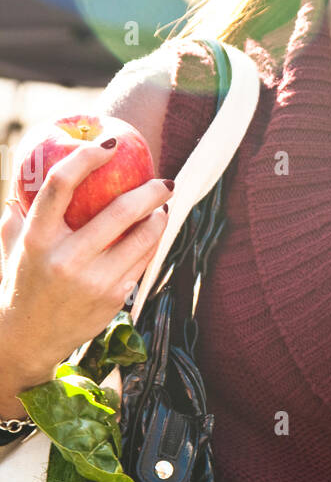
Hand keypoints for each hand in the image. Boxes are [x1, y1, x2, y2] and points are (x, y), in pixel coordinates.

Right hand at [0, 139, 172, 375]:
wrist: (29, 338)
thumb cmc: (22, 282)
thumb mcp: (12, 246)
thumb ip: (19, 213)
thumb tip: (25, 175)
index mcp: (36, 238)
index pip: (60, 185)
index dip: (86, 158)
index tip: (109, 144)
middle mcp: (66, 258)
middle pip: (119, 212)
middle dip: (150, 191)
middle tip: (164, 180)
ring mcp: (93, 280)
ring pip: (142, 239)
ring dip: (159, 218)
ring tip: (162, 207)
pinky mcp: (113, 298)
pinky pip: (142, 262)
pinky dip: (152, 243)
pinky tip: (154, 232)